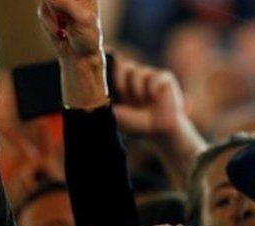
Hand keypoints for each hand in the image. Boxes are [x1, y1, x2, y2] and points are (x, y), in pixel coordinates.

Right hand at [38, 0, 108, 109]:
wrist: (79, 56)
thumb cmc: (88, 37)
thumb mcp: (82, 19)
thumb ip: (66, 4)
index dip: (63, 0)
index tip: (57, 1)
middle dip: (54, 3)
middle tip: (57, 11)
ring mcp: (58, 1)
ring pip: (46, 0)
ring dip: (52, 14)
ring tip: (64, 27)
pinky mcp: (48, 10)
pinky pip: (41, 11)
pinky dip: (48, 23)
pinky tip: (60, 31)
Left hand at [112, 59, 205, 187]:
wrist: (159, 131)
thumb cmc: (137, 124)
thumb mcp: (115, 114)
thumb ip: (104, 102)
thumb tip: (91, 93)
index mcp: (121, 82)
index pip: (111, 66)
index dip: (107, 67)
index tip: (102, 72)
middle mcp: (134, 76)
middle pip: (122, 65)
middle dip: (121, 81)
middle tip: (125, 97)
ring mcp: (149, 75)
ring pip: (137, 71)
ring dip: (136, 89)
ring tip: (142, 102)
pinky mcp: (164, 77)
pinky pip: (154, 76)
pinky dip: (152, 88)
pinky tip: (155, 98)